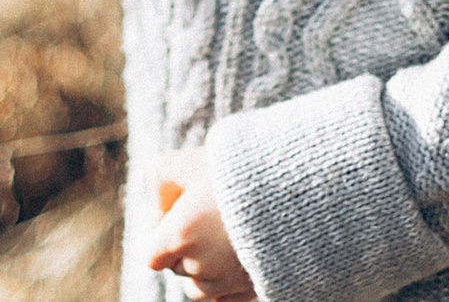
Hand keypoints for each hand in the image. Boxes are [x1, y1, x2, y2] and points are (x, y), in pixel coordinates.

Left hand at [144, 148, 254, 299]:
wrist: (297, 188)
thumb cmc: (241, 171)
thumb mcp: (190, 160)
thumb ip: (160, 174)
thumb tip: (158, 200)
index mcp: (179, 236)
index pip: (151, 255)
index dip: (158, 234)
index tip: (178, 211)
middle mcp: (201, 266)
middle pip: (177, 268)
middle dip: (184, 245)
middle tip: (207, 212)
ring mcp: (229, 281)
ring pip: (202, 286)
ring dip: (206, 266)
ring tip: (225, 233)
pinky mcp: (254, 288)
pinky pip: (227, 298)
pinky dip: (227, 283)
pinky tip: (237, 256)